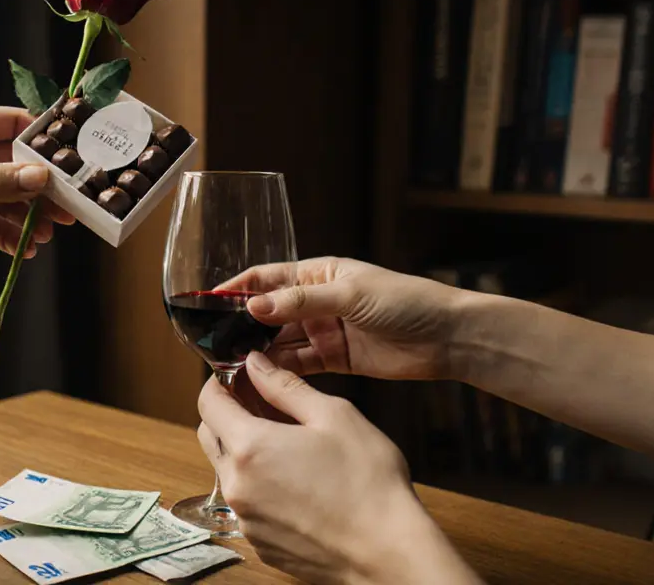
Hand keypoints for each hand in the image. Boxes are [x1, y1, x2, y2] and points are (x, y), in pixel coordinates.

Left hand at [0, 106, 72, 302]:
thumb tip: (42, 177)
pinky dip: (8, 234)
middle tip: (73, 204)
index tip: (76, 158)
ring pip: (6, 196)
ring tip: (51, 232)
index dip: (42, 139)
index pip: (8, 123)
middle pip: (13, 163)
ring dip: (29, 214)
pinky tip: (23, 248)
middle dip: (42, 184)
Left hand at [197, 353, 480, 583]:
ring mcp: (246, 519)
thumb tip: (255, 364)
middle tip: (264, 407)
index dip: (220, 384)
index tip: (238, 377)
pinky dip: (260, 488)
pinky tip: (297, 484)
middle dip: (228, 415)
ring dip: (245, 453)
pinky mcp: (260, 543)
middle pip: (210, 437)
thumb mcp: (334, 416)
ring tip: (288, 447)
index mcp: (250, 447)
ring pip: (228, 472)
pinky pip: (247, 504)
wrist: (388, 552)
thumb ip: (286, 386)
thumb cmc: (368, 481)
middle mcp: (237, 485)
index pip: (208, 403)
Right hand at [227, 257, 464, 380]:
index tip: (207, 304)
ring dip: (256, 352)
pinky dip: (278, 372)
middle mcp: (316, 301)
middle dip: (241, 326)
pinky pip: (297, 365)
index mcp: (319, 273)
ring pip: (279, 342)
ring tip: (227, 365)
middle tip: (212, 343)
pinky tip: (257, 379)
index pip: (266, 278)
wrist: (447, 336)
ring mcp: (324, 331)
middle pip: (268, 313)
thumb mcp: (349, 294)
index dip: (236, 290)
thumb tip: (255, 306)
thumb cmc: (405, 301)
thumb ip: (300, 301)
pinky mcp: (334, 359)